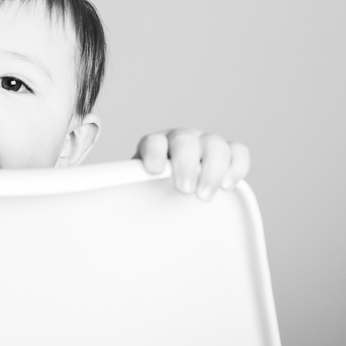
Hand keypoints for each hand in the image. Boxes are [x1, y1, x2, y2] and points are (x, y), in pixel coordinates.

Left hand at [134, 129, 250, 201]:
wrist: (174, 192)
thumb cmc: (155, 192)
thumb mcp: (140, 190)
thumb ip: (132, 191)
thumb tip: (107, 205)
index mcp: (156, 145)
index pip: (153, 142)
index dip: (154, 154)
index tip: (154, 171)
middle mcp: (181, 140)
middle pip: (185, 141)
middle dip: (185, 164)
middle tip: (184, 189)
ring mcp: (206, 144)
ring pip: (214, 144)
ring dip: (212, 169)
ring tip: (205, 195)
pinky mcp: (228, 155)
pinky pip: (238, 152)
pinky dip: (237, 166)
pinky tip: (228, 186)